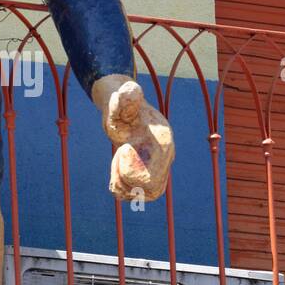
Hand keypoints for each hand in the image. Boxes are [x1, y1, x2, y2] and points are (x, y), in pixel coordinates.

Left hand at [93, 76, 174, 201]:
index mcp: (164, 143)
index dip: (130, 172)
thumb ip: (125, 99)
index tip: (123, 150)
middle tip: (118, 156)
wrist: (122, 110)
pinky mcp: (153, 171)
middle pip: (150, 190)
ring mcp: (161, 166)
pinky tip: (117, 171)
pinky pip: (143, 193)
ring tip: (118, 161)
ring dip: (125, 185)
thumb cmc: (120, 107)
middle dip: (127, 180)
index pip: (151, 178)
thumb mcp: (119, 103)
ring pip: (146, 194)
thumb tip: (130, 90)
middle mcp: (167, 157)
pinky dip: (125, 189)